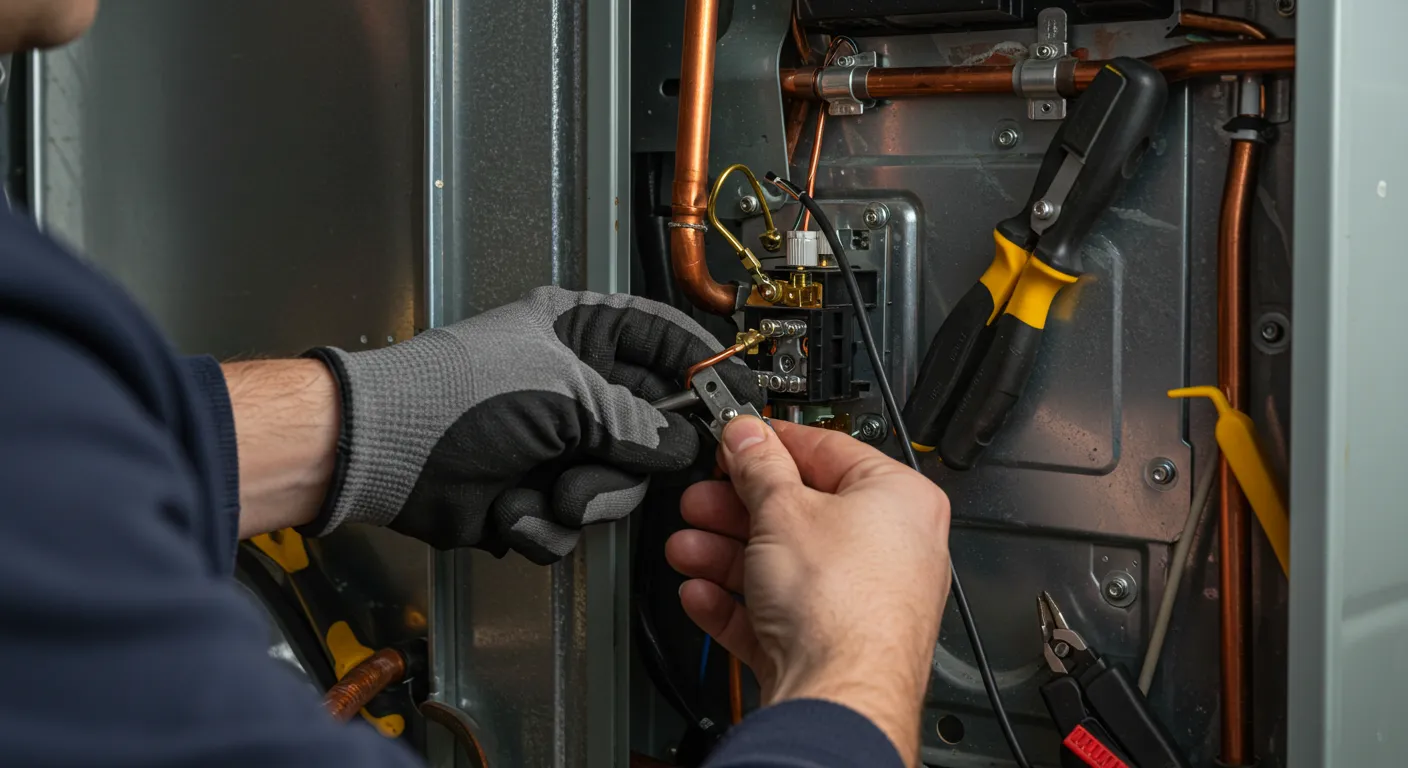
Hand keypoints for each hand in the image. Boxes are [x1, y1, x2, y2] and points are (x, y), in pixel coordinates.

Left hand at [306, 287, 761, 562]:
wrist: (380, 455)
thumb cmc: (451, 396)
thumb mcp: (563, 395)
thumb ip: (637, 421)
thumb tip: (686, 443)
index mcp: (581, 335)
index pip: (665, 341)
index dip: (703, 368)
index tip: (736, 397)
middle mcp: (574, 387)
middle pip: (651, 429)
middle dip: (626, 461)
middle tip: (608, 463)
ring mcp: (555, 442)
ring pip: (616, 486)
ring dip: (582, 499)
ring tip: (546, 489)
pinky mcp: (534, 492)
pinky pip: (573, 521)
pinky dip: (543, 524)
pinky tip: (512, 506)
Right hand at [666, 418, 949, 763]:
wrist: (839, 697)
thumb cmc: (843, 606)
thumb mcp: (782, 510)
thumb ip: (758, 466)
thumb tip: (747, 436)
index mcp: (899, 501)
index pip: (829, 451)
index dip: (772, 443)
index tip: (734, 440)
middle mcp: (890, 551)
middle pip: (799, 512)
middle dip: (736, 507)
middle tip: (701, 497)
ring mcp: (860, 603)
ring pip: (782, 565)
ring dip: (725, 555)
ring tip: (687, 546)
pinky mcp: (827, 647)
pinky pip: (776, 613)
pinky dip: (736, 601)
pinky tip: (701, 592)